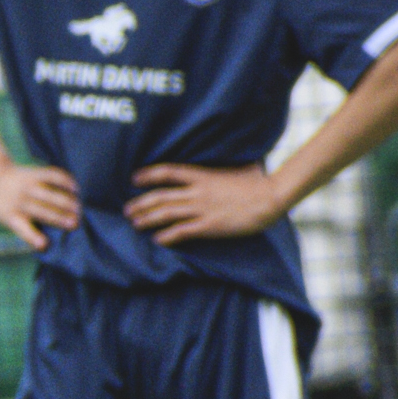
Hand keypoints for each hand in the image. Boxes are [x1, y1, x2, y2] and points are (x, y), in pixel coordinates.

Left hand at [0, 158, 80, 250]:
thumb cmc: (3, 204)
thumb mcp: (4, 218)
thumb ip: (22, 227)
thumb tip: (46, 243)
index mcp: (11, 216)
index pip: (22, 228)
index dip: (33, 237)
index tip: (45, 244)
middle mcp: (19, 200)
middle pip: (42, 210)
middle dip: (59, 217)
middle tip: (75, 223)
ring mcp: (27, 185)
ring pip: (49, 193)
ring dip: (66, 201)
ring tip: (78, 208)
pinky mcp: (34, 173)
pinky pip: (52, 175)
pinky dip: (65, 180)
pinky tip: (75, 188)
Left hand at [124, 162, 283, 244]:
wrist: (270, 197)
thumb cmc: (258, 181)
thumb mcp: (238, 166)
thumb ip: (226, 163)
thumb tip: (229, 158)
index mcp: (203, 175)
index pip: (168, 172)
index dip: (149, 174)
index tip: (134, 178)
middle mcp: (198, 191)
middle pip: (161, 196)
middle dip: (141, 203)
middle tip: (127, 210)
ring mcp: (202, 209)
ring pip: (166, 213)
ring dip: (147, 219)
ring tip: (134, 223)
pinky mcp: (209, 225)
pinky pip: (182, 231)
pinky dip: (167, 236)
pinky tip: (157, 240)